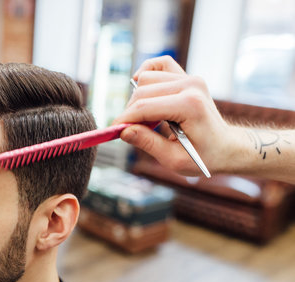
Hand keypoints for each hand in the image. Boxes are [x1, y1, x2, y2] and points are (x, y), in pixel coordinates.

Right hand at [114, 56, 237, 175]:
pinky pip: (158, 64)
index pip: (145, 107)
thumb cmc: (204, 156)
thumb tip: (123, 131)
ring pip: (146, 78)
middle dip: (130, 112)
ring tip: (145, 119)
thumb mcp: (175, 159)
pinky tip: (142, 90)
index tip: (113, 132)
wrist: (227, 146)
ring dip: (138, 99)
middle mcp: (190, 85)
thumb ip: (148, 143)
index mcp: (189, 106)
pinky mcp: (187, 76)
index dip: (124, 120)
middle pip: (142, 92)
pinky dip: (146, 73)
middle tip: (130, 131)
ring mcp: (190, 77)